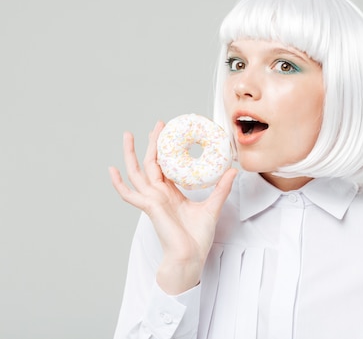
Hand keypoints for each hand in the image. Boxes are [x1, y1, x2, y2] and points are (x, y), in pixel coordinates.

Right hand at [109, 121, 236, 293]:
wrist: (191, 256)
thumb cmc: (198, 237)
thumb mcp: (213, 206)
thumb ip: (221, 188)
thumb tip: (232, 170)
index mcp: (172, 193)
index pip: (166, 166)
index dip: (167, 149)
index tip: (171, 132)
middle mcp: (160, 194)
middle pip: (151, 163)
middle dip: (153, 143)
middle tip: (158, 124)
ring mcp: (152, 200)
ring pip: (137, 173)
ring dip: (131, 154)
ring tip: (127, 136)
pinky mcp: (150, 207)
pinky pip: (130, 194)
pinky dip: (119, 184)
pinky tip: (112, 170)